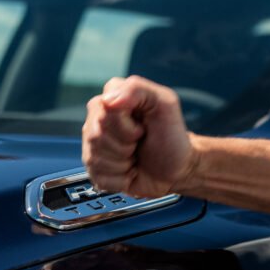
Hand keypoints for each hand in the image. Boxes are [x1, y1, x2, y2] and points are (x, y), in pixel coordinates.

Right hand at [82, 75, 196, 198]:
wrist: (176, 169)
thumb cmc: (171, 135)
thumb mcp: (165, 103)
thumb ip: (137, 90)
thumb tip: (108, 101)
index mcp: (111, 98)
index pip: (104, 111)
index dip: (125, 126)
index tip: (142, 128)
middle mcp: (97, 119)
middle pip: (96, 136)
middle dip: (125, 145)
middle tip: (139, 142)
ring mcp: (92, 145)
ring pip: (95, 158)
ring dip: (122, 163)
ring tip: (135, 156)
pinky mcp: (94, 169)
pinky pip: (98, 177)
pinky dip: (120, 180)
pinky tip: (129, 171)